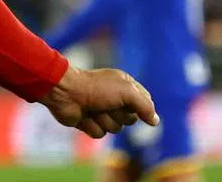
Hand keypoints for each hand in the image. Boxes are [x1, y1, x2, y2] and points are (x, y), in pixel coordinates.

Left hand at [39, 65, 158, 138]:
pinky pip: (100, 133)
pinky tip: (84, 116)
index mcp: (124, 86)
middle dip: (119, 114)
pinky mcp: (90, 122)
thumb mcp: (127, 91)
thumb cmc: (96, 88)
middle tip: (106, 103)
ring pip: (115, 128)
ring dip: (104, 120)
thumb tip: (156, 121)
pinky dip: (92, 125)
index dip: (140, 107)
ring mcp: (102, 111)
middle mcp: (115, 99)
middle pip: (130, 119)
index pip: (145, 102)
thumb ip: (145, 106)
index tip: (129, 103)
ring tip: (93, 109)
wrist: (66, 93)